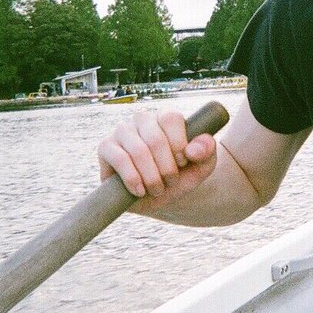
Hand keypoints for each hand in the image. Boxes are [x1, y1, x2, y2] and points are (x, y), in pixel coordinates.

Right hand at [98, 107, 217, 213]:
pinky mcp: (106, 147)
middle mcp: (142, 119)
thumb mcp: (202, 166)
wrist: (160, 196)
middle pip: (155, 138)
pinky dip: (133, 179)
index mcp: (165, 117)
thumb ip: (207, 153)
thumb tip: (193, 149)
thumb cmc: (182, 175)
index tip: (183, 163)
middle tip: (170, 182)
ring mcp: (122, 131)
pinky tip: (140, 191)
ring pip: (138, 150)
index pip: (171, 118)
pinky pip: (119, 159)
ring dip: (151, 177)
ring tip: (157, 189)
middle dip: (166, 167)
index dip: (179, 143)